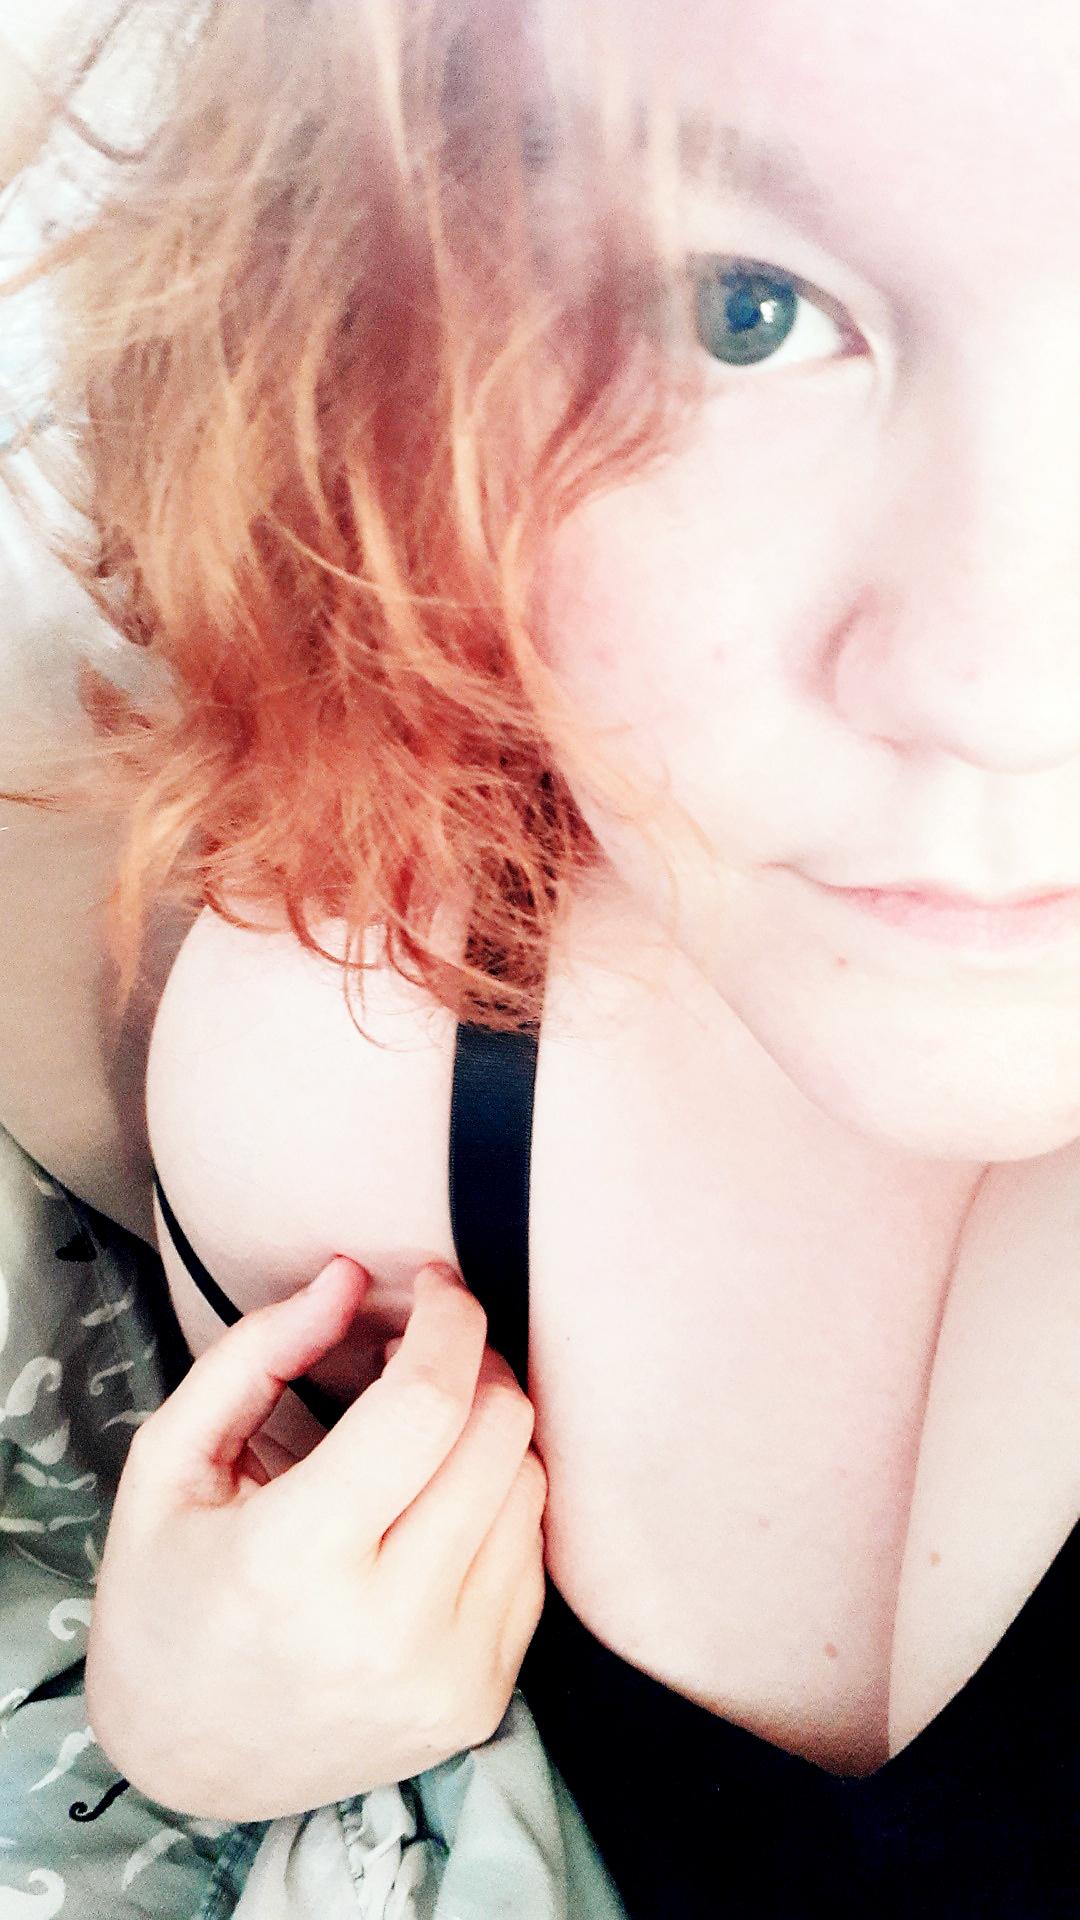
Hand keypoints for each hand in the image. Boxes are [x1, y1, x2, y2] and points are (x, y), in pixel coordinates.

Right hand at [85, 1257, 548, 1818]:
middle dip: (475, 1362)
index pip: (427, 1405)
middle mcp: (387, 1628)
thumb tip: (351, 1277)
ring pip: (529, 1488)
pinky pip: (533, 1556)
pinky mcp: (481, 1701)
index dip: (448, 1322)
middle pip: (497, 1436)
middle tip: (425, 1347)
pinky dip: (499, 1501)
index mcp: (295, 1561)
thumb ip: (256, 1354)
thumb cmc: (167, 1597)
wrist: (183, 1762)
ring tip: (426, 1421)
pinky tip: (440, 1495)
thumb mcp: (170, 1464)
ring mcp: (446, 1675)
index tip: (437, 1285)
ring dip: (492, 1428)